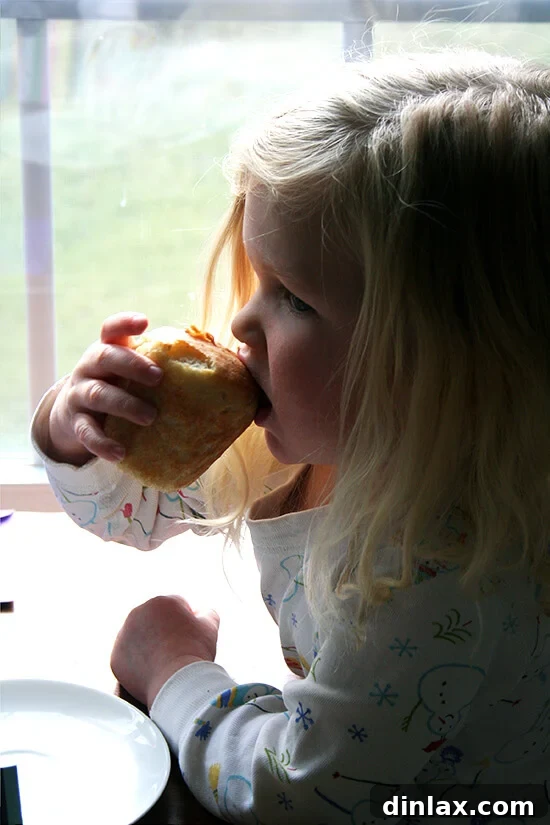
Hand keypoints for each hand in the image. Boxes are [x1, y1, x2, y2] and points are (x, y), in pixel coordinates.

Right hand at [47, 312, 163, 464]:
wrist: (71, 415)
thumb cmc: (116, 387)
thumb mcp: (127, 373)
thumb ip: (156, 366)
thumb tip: (217, 366)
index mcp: (106, 351)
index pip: (110, 330)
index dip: (125, 323)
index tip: (144, 323)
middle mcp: (89, 368)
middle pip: (105, 357)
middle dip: (132, 365)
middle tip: (158, 377)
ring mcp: (79, 395)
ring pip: (98, 395)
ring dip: (125, 404)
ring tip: (150, 417)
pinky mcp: (75, 423)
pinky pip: (87, 433)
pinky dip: (103, 443)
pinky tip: (120, 453)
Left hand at [110, 595, 219, 708]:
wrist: (177, 682)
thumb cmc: (195, 652)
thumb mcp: (210, 626)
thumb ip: (207, 613)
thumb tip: (203, 613)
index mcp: (160, 602)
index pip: (176, 607)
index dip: (187, 622)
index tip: (191, 638)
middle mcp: (137, 613)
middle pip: (155, 622)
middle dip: (165, 632)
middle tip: (178, 651)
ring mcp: (123, 635)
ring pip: (140, 639)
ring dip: (150, 647)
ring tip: (166, 663)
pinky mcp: (116, 657)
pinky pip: (129, 659)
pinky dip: (138, 664)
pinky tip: (153, 672)